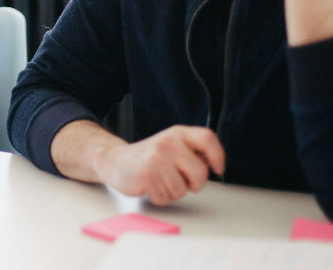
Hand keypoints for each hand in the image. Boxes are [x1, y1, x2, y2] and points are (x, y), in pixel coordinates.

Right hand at [92, 125, 224, 204]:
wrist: (114, 161)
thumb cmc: (148, 158)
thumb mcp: (171, 146)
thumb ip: (192, 152)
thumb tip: (214, 163)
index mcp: (177, 134)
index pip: (207, 138)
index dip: (218, 155)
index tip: (217, 169)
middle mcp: (168, 142)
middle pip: (200, 173)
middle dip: (193, 184)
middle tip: (180, 180)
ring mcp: (156, 158)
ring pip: (182, 190)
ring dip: (172, 192)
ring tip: (159, 181)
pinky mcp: (146, 175)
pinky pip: (166, 198)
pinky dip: (159, 198)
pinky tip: (150, 187)